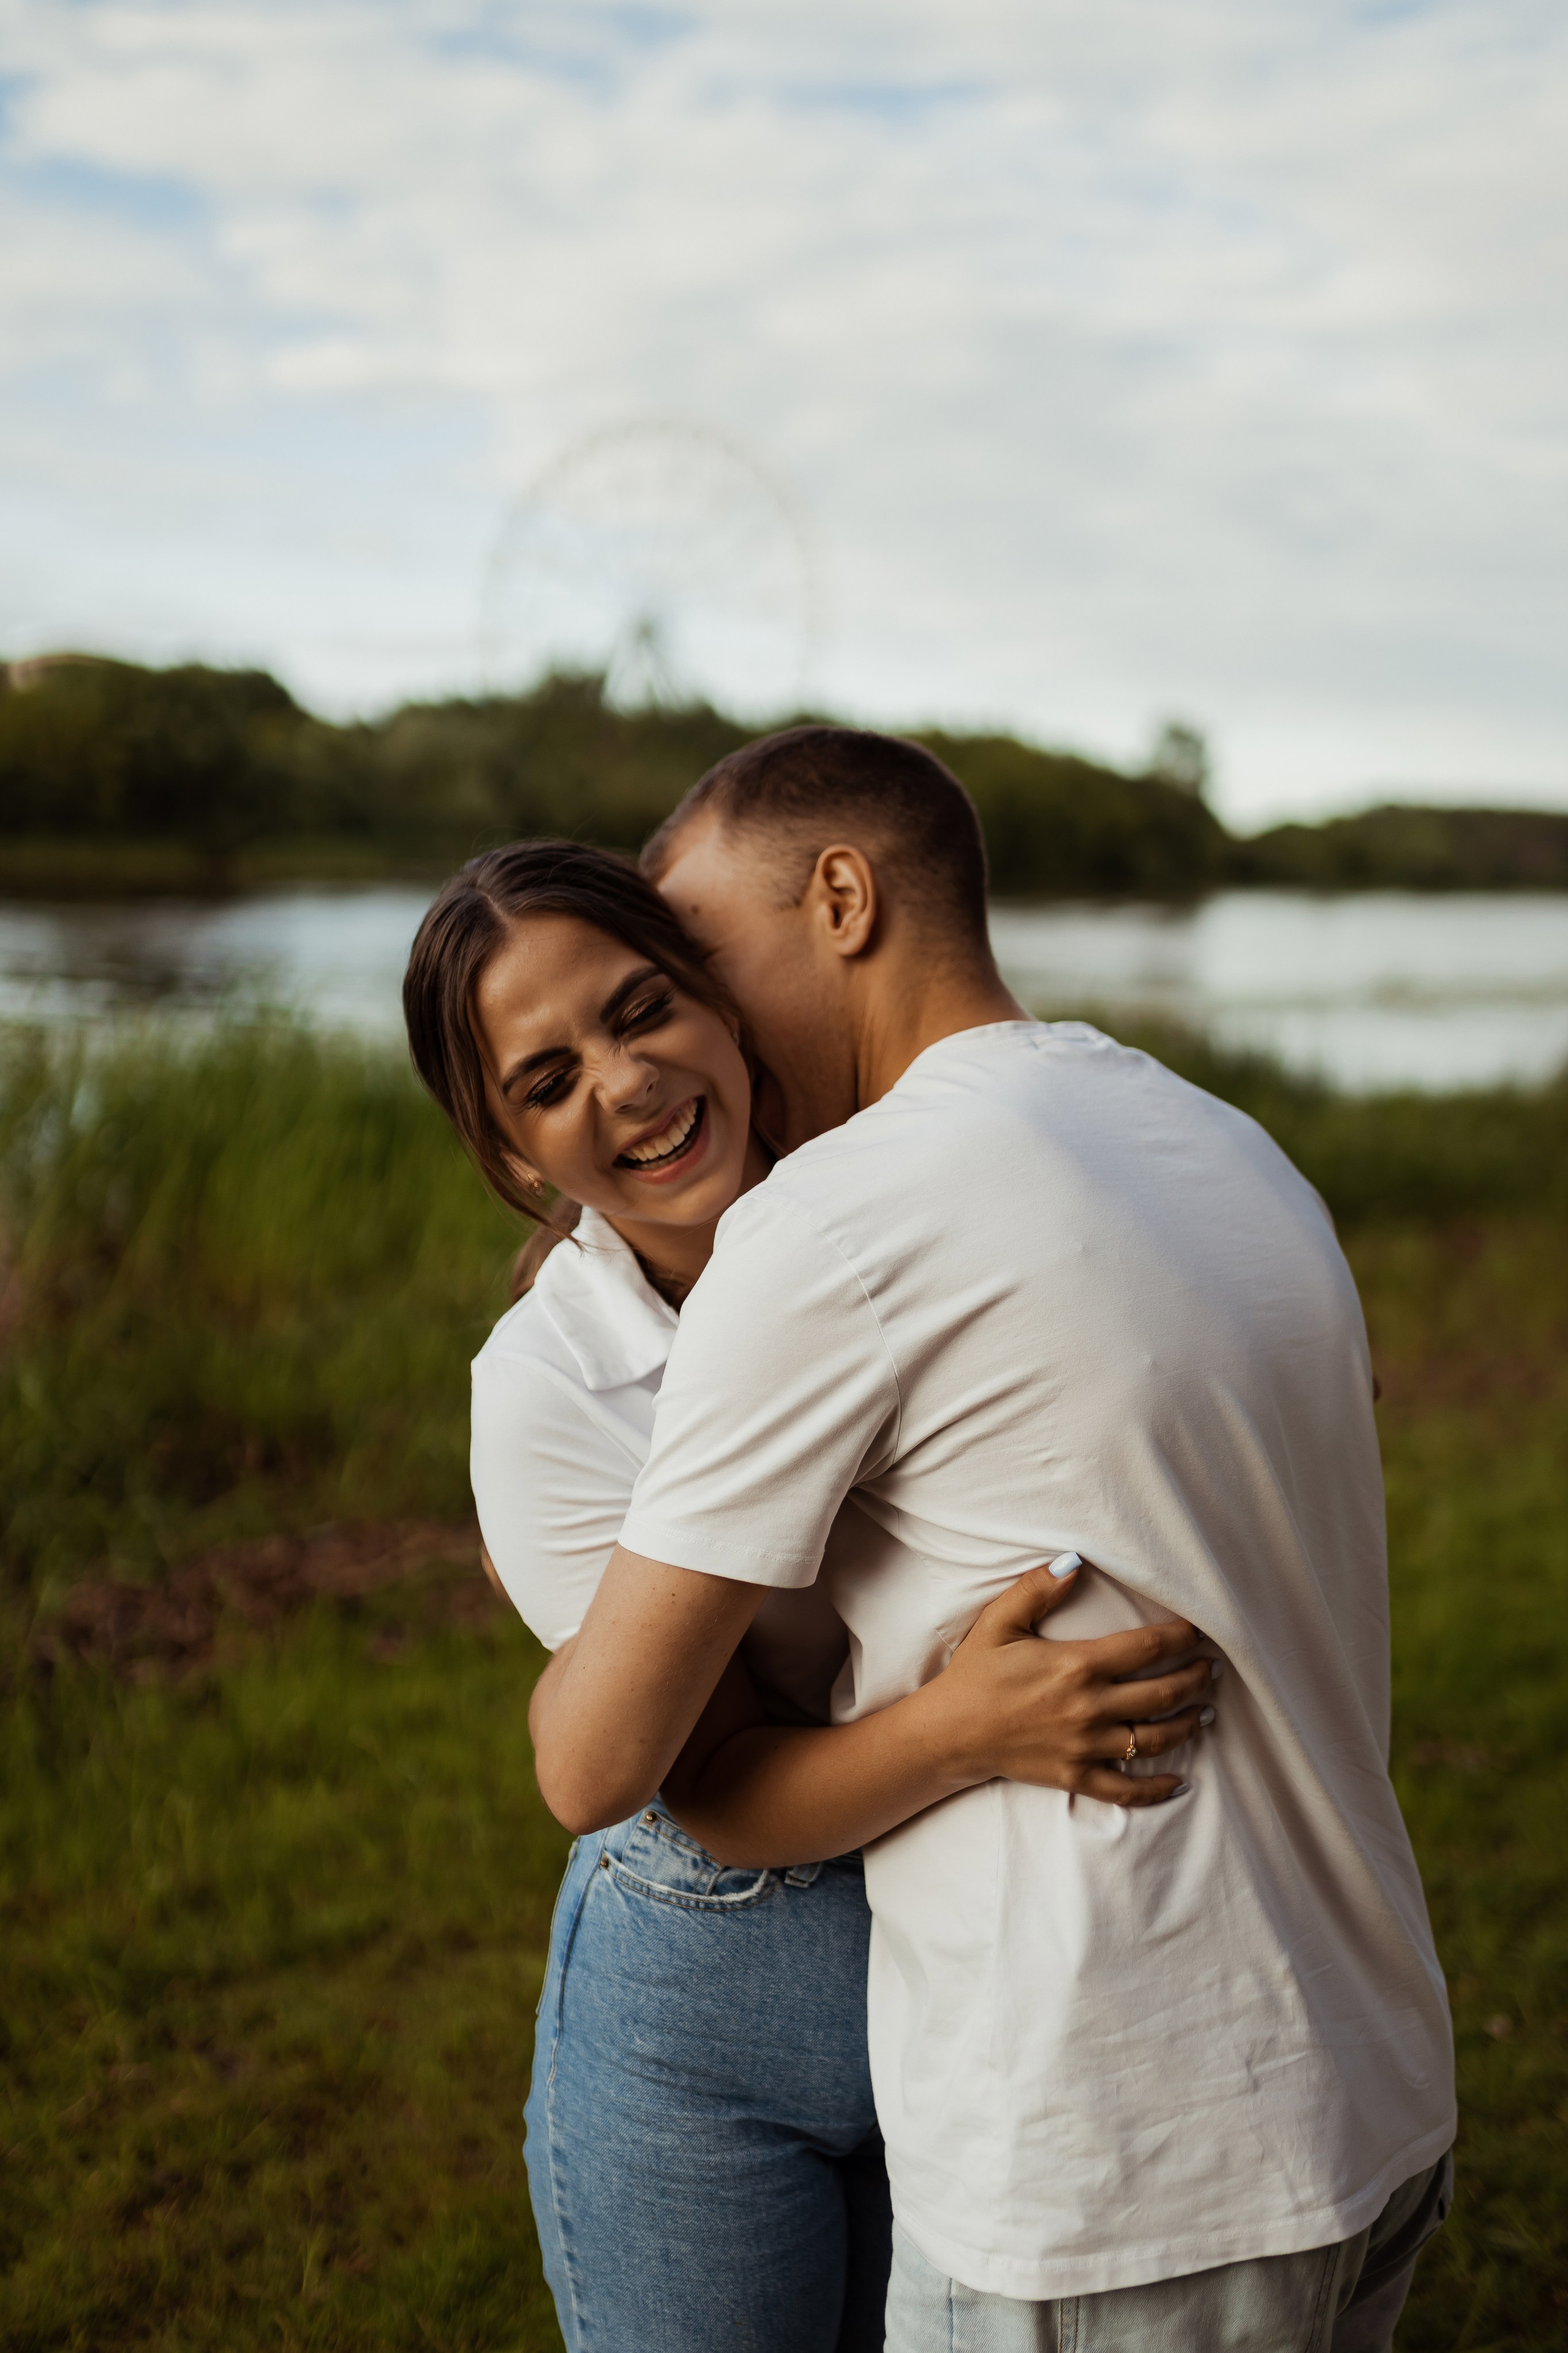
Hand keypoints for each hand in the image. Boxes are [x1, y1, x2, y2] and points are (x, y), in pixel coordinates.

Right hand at [922, 1563, 1215, 1807]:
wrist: (951, 1733)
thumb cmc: (975, 1674)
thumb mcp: (999, 1622)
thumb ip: (1037, 1589)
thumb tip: (1074, 1561)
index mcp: (1077, 1665)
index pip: (1145, 1648)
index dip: (1180, 1638)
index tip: (1199, 1631)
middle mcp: (1090, 1707)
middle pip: (1163, 1693)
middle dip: (1195, 1679)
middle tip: (1212, 1669)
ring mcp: (1086, 1746)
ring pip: (1155, 1740)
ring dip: (1188, 1725)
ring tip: (1206, 1712)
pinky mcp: (1076, 1775)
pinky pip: (1125, 1789)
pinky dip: (1156, 1789)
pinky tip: (1179, 1782)